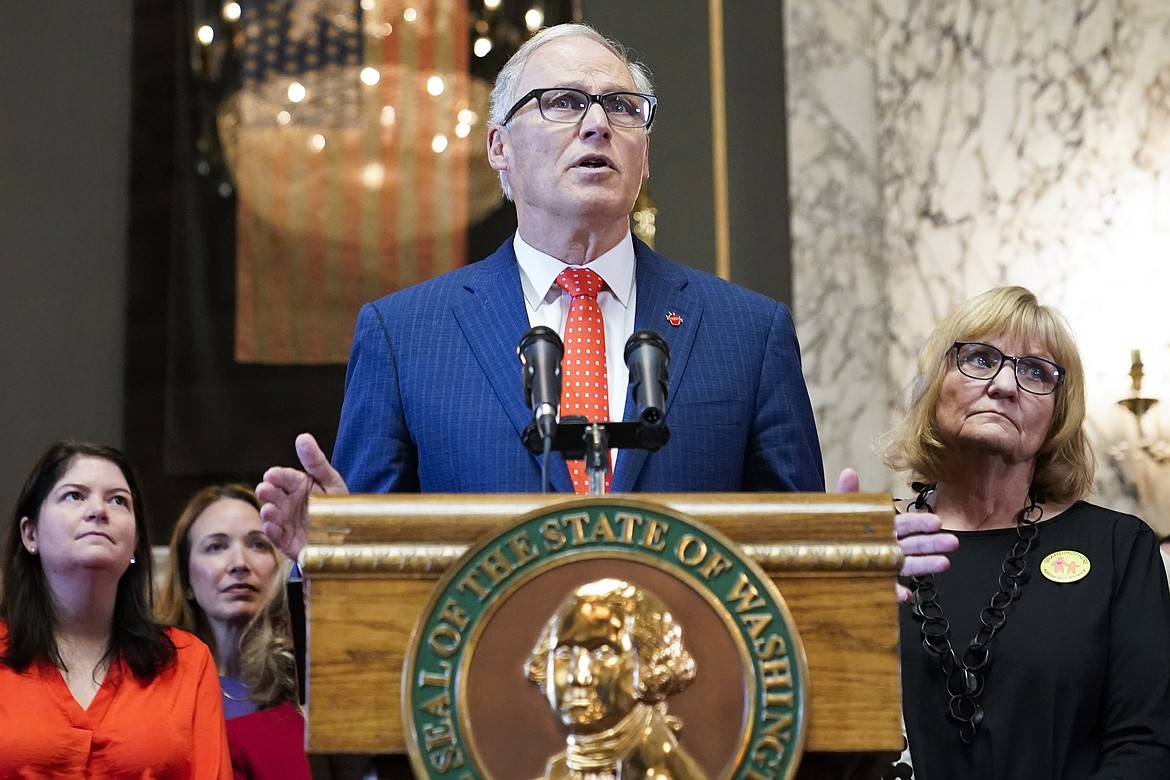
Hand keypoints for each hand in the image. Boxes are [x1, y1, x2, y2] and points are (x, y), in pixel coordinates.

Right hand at [256, 433, 348, 559]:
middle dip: (267, 492)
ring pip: (272, 515)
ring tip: (268, 509)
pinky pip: (277, 536)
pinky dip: (272, 532)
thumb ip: (316, 461)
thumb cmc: (336, 505)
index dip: (277, 476)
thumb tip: (303, 438)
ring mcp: (286, 521)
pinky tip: (271, 527)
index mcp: (298, 485)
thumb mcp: (330, 481)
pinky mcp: (287, 540)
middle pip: (274, 495)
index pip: (284, 477)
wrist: (347, 534)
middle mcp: (288, 502)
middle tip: (264, 489)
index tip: (271, 474)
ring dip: (268, 512)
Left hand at [835, 468, 957, 602]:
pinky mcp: (876, 583)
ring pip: (909, 565)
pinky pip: (889, 588)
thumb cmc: (834, 532)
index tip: (935, 522)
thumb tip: (848, 473)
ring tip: (943, 563)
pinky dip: (898, 591)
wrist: (818, 555)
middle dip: (933, 543)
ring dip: (926, 565)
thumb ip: (847, 494)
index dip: (920, 522)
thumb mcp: (839, 511)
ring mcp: (886, 565)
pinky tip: (905, 593)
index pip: (906, 523)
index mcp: (883, 528)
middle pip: (914, 544)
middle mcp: (889, 547)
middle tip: (951, 542)